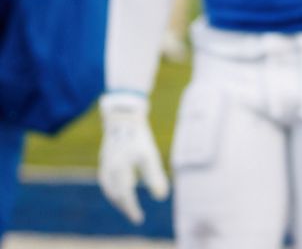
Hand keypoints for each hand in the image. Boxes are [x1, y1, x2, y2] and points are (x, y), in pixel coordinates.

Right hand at [97, 93, 169, 224]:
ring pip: (109, 188)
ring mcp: (105, 163)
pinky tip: (124, 187)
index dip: (132, 209)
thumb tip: (162, 197)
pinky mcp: (106, 157)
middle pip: (115, 195)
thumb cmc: (139, 136)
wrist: (124, 115)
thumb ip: (155, 177)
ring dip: (118, 199)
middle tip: (135, 215)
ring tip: (129, 205)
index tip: (139, 219)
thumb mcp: (150, 157)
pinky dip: (114, 188)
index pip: (125, 197)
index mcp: (119, 172)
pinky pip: (107, 179)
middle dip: (125, 207)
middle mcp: (109, 170)